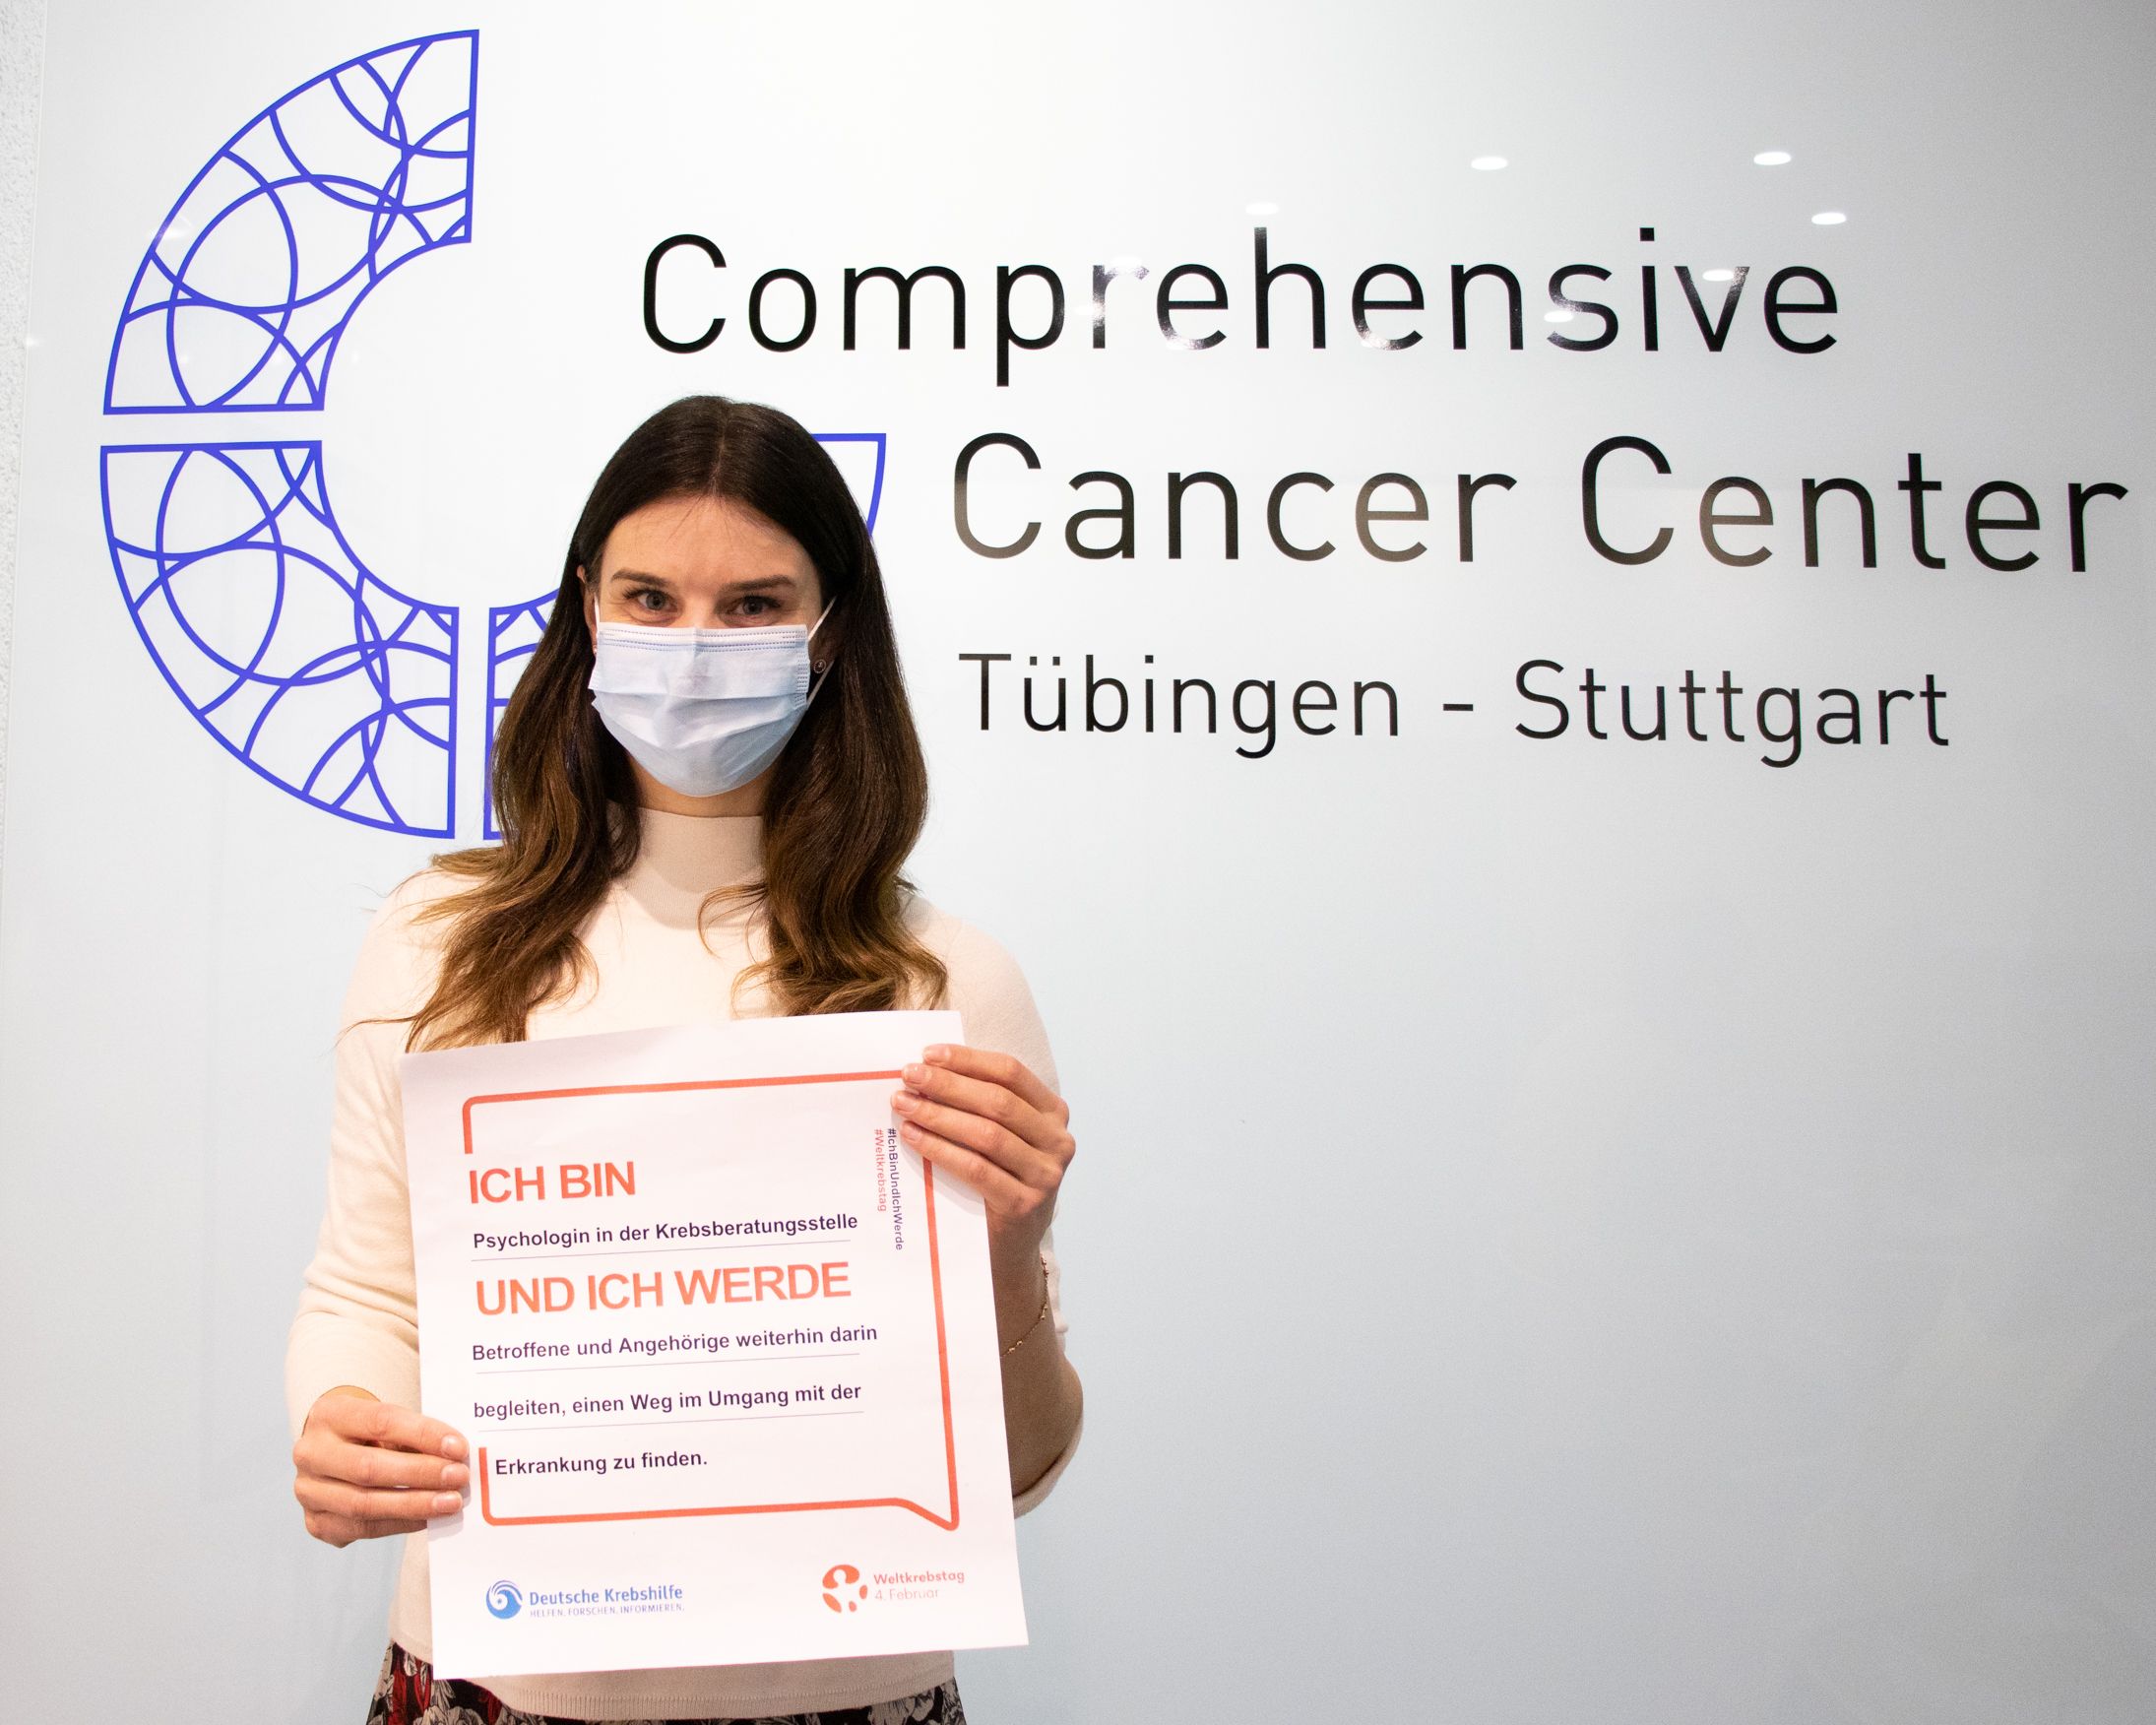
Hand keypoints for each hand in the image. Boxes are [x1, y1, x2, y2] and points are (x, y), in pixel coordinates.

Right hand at [292, 1387, 469, 1546]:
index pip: (381, 1422)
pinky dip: (399, 1524)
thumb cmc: (371, 1433)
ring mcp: (308, 1491)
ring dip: (413, 1505)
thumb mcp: (387, 1421)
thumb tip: (456, 1455)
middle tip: (458, 1477)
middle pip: (368, 1468)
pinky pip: (361, 1529)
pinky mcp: (316, 1522)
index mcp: (330, 1414)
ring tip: (449, 1503)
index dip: (423, 1435)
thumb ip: (415, 1435)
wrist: (335, 1452)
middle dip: (420, 1474)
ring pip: (363, 1504)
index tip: (458, 1447)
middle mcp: (311, 1453)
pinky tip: (427, 1518)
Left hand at [890, 1044, 1074, 1328]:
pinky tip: (914, 1138)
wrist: (1010, 1247)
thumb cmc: (997, 1179)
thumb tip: (928, 1069)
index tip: (929, 1054)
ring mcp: (1046, 1176)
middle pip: (997, 1101)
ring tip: (904, 1105)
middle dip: (948, 1085)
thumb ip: (980, 1105)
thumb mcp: (1000, 1138)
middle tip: (908, 1076)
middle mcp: (1057, 1141)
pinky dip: (941, 1150)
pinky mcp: (1025, 1205)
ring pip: (987, 1134)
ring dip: (939, 1115)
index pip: (1011, 1073)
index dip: (969, 1060)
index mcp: (1053, 1113)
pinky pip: (976, 1169)